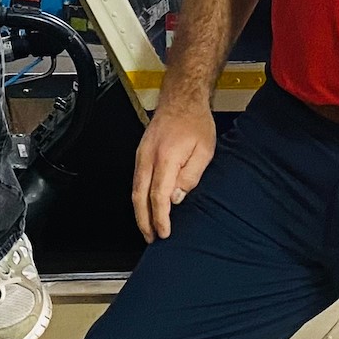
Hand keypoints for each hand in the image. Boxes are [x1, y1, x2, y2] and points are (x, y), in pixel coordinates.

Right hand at [131, 101, 216, 243]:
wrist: (181, 99)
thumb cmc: (194, 122)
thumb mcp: (204, 151)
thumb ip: (190, 176)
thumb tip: (177, 198)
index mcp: (165, 158)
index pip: (158, 196)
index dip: (160, 218)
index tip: (164, 232)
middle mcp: (148, 158)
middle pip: (139, 197)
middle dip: (144, 221)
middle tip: (151, 238)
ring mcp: (141, 156)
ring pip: (135, 190)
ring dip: (140, 212)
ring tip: (148, 229)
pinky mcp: (141, 154)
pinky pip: (137, 181)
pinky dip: (139, 199)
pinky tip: (146, 207)